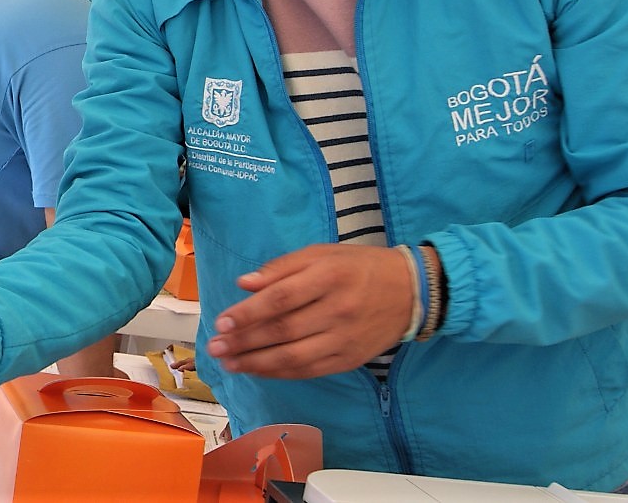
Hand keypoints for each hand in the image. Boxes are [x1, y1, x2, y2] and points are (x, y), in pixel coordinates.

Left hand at [205, 243, 415, 379]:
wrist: (411, 292)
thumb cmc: (358, 267)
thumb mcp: (321, 253)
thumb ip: (281, 268)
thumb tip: (244, 283)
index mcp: (329, 276)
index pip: (282, 298)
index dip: (249, 312)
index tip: (222, 321)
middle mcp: (338, 310)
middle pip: (284, 331)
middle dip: (244, 341)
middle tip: (216, 347)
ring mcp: (346, 338)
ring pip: (295, 357)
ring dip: (257, 363)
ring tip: (229, 363)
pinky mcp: (350, 359)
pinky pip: (310, 371)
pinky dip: (280, 372)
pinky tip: (257, 369)